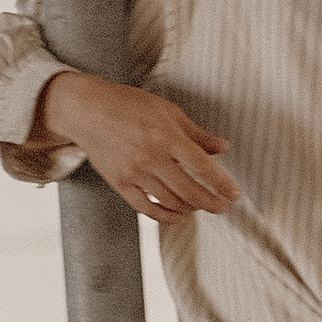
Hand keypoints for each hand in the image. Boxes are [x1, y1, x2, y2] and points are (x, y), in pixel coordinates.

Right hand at [37, 71, 238, 220]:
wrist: (86, 110)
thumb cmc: (128, 104)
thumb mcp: (167, 110)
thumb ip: (196, 133)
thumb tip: (223, 148)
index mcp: (166, 135)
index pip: (202, 166)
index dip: (222, 184)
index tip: (235, 194)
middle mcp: (151, 157)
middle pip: (189, 191)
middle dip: (211, 203)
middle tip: (223, 206)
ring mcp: (134, 172)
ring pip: (170, 202)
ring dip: (191, 209)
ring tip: (200, 206)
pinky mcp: (120, 183)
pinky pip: (147, 209)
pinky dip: (166, 216)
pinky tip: (178, 215)